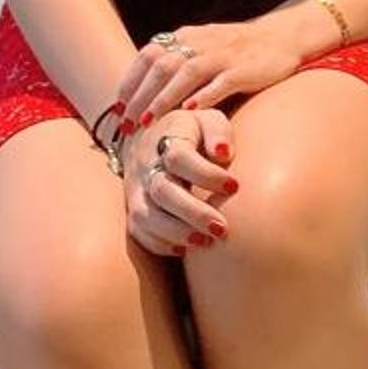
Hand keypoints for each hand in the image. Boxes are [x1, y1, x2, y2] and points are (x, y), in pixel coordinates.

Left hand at [112, 7, 309, 139]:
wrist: (281, 38)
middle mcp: (201, 43)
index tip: (118, 106)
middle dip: (141, 95)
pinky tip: (189, 111)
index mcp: (187, 36)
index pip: (149, 55)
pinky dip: (203, 96)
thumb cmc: (236, 50)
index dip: (131, 80)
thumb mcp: (202, 47)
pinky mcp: (244, 70)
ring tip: (149, 121)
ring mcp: (223, 55)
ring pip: (186, 73)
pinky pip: (220, 82)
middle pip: (163, 66)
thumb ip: (177, 62)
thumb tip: (143, 90)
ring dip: (164, 98)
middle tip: (127, 122)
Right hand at [121, 103, 235, 259]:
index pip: (179, 158)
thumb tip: (223, 153)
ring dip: (176, 233)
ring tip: (206, 242)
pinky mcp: (133, 208)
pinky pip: (138, 232)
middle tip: (221, 228)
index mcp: (167, 139)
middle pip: (162, 191)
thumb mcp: (207, 119)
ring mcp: (136, 189)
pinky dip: (160, 243)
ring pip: (146, 216)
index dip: (206, 174)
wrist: (152, 139)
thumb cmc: (192, 132)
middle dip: (193, 213)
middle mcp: (146, 165)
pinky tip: (186, 249)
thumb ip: (218, 131)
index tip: (234, 186)